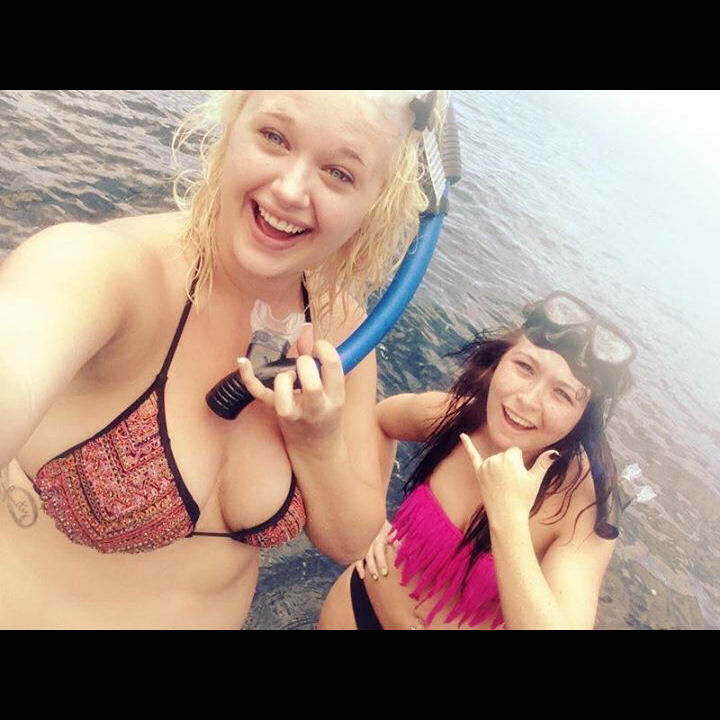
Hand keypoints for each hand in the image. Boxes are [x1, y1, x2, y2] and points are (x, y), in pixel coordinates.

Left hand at [236, 323, 345, 447]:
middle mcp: (316, 407)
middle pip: (311, 383)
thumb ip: (318, 358)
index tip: (319, 347)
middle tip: (304, 363)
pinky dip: (248, 377)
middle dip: (305, 364)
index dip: (324, 348)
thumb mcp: (332, 388)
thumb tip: (305, 329)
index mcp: (336, 396)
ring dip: (284, 376)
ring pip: (284, 393)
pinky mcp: (275, 412)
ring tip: (289, 375)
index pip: (333, 366)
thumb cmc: (325, 411)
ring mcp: (294, 412)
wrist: (317, 447)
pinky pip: (260, 394)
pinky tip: (242, 361)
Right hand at [354, 520, 396, 580]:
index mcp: (379, 535)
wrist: (372, 517)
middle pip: (369, 554)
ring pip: (361, 556)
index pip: (379, 550)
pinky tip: (362, 575)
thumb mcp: (392, 528)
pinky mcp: (359, 546)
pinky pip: (356, 556)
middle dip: (372, 567)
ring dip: (362, 568)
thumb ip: (395, 537)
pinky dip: (358, 566)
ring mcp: (363, 542)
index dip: (381, 562)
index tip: (384, 573)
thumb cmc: (386, 525)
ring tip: (364, 578)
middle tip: (376, 578)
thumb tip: (398, 543)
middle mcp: (369, 539)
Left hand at [459, 433, 557, 523]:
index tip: (520, 478)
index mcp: (510, 458)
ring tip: (503, 485)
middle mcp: (496, 459)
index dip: (520, 464)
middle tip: (512, 484)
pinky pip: (473, 456)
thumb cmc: (523, 498)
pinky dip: (468, 445)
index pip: (516, 452)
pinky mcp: (478, 473)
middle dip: (510, 466)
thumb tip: (556, 452)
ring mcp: (485, 466)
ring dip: (499, 468)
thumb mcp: (536, 480)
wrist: (507, 516)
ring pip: (495, 459)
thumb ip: (544, 463)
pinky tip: (462, 435)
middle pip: (505, 455)